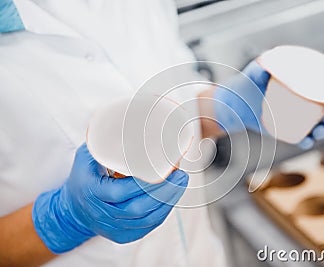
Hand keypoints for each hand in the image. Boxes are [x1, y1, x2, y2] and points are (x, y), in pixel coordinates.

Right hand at [32, 144, 187, 253]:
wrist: (74, 211)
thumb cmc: (83, 178)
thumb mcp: (86, 156)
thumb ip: (104, 142)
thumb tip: (125, 119)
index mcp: (93, 193)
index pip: (122, 191)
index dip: (146, 183)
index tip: (165, 170)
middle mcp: (102, 214)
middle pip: (138, 208)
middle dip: (164, 192)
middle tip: (182, 175)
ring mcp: (113, 229)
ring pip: (146, 220)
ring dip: (168, 202)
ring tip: (181, 184)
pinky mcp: (122, 236)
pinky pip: (147, 228)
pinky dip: (162, 213)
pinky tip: (172, 199)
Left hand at [213, 60, 323, 148]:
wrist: (237, 99)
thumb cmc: (249, 80)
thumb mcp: (255, 71)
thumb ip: (261, 68)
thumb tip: (264, 67)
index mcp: (303, 85)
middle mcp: (303, 101)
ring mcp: (296, 117)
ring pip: (316, 126)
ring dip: (322, 130)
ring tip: (319, 131)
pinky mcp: (286, 129)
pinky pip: (300, 137)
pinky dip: (305, 141)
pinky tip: (306, 142)